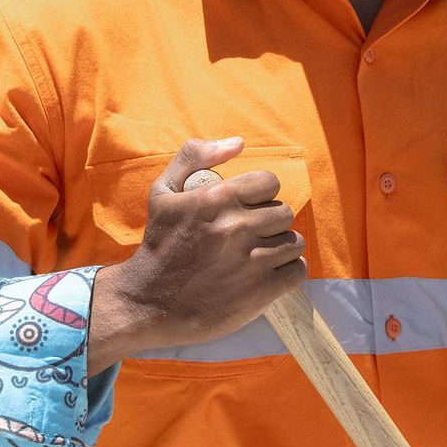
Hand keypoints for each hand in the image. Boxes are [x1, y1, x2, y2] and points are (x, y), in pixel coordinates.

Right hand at [88, 137, 306, 367]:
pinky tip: (269, 274)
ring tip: (260, 256)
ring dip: (280, 248)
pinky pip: (297, 270)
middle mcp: (237, 227)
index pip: (270, 182)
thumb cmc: (159, 245)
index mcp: (217, 199)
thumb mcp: (163, 192)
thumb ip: (194, 156)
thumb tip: (238, 143)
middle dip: (270, 222)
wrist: (149, 303)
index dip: (261, 194)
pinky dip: (287, 272)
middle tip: (252, 236)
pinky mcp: (260, 291)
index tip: (249, 208)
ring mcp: (251, 261)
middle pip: (284, 213)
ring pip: (294, 241)